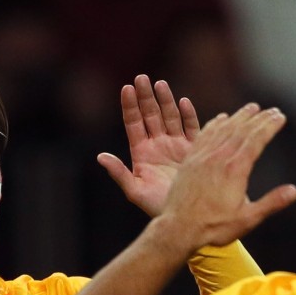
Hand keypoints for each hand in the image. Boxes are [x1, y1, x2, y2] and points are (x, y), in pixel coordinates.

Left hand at [98, 75, 200, 216]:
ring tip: (160, 84)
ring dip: (165, 101)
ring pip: (170, 117)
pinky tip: (184, 102)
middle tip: (141, 77)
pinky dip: (188, 115)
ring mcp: (176, 146)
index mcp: (141, 153)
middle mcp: (158, 146)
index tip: (126, 87)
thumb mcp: (135, 192)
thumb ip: (119, 173)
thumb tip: (101, 157)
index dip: (129, 106)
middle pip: (150, 115)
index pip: (133, 124)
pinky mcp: (194, 150)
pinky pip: (192, 128)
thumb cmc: (159, 208)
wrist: (187, 217)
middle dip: (146, 97)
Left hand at [158, 103, 295, 248]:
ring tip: (251, 108)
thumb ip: (271, 203)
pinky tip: (221, 118)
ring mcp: (203, 157)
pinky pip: (204, 134)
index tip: (280, 116)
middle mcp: (219, 158)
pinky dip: (215, 123)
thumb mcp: (247, 219)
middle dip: (259, 118)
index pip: (256, 139)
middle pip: (242, 130)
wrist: (177, 228)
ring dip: (239, 116)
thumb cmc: (213, 227)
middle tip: (272, 110)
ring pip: (224, 128)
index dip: (270, 126)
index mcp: (236, 170)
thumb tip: (294, 191)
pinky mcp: (190, 160)